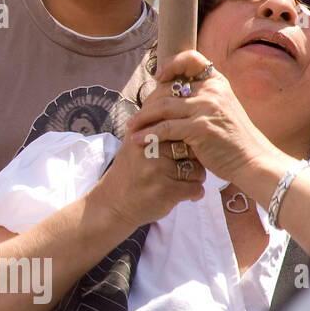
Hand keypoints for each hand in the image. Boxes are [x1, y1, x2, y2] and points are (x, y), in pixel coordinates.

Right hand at [89, 116, 206, 235]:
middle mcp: (149, 149)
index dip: (187, 140)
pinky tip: (184, 196)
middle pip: (191, 148)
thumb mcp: (132, 144)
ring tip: (180, 183)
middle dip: (193, 160)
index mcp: (141, 134)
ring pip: (197, 169)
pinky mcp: (165, 190)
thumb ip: (150, 126)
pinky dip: (195, 194)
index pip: (178, 127)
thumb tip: (174, 106)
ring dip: (194, 179)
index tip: (181, 152)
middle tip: (182, 169)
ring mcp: (157, 169)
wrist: (112, 205)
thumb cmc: (128, 173)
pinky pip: (196, 188)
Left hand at [128, 50, 279, 185]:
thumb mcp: (221, 108)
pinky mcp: (200, 127)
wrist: (253, 160)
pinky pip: (164, 128)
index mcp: (218, 83)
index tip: (159, 77)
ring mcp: (206, 108)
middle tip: (136, 116)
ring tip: (131, 127)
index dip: (172, 64)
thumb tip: (170, 91)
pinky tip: (138, 140)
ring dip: (142, 118)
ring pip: (161, 107)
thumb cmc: (233, 138)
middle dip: (147, 103)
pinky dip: (148, 134)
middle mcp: (212, 91)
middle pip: (167, 88)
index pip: (192, 59)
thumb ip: (201, 97)